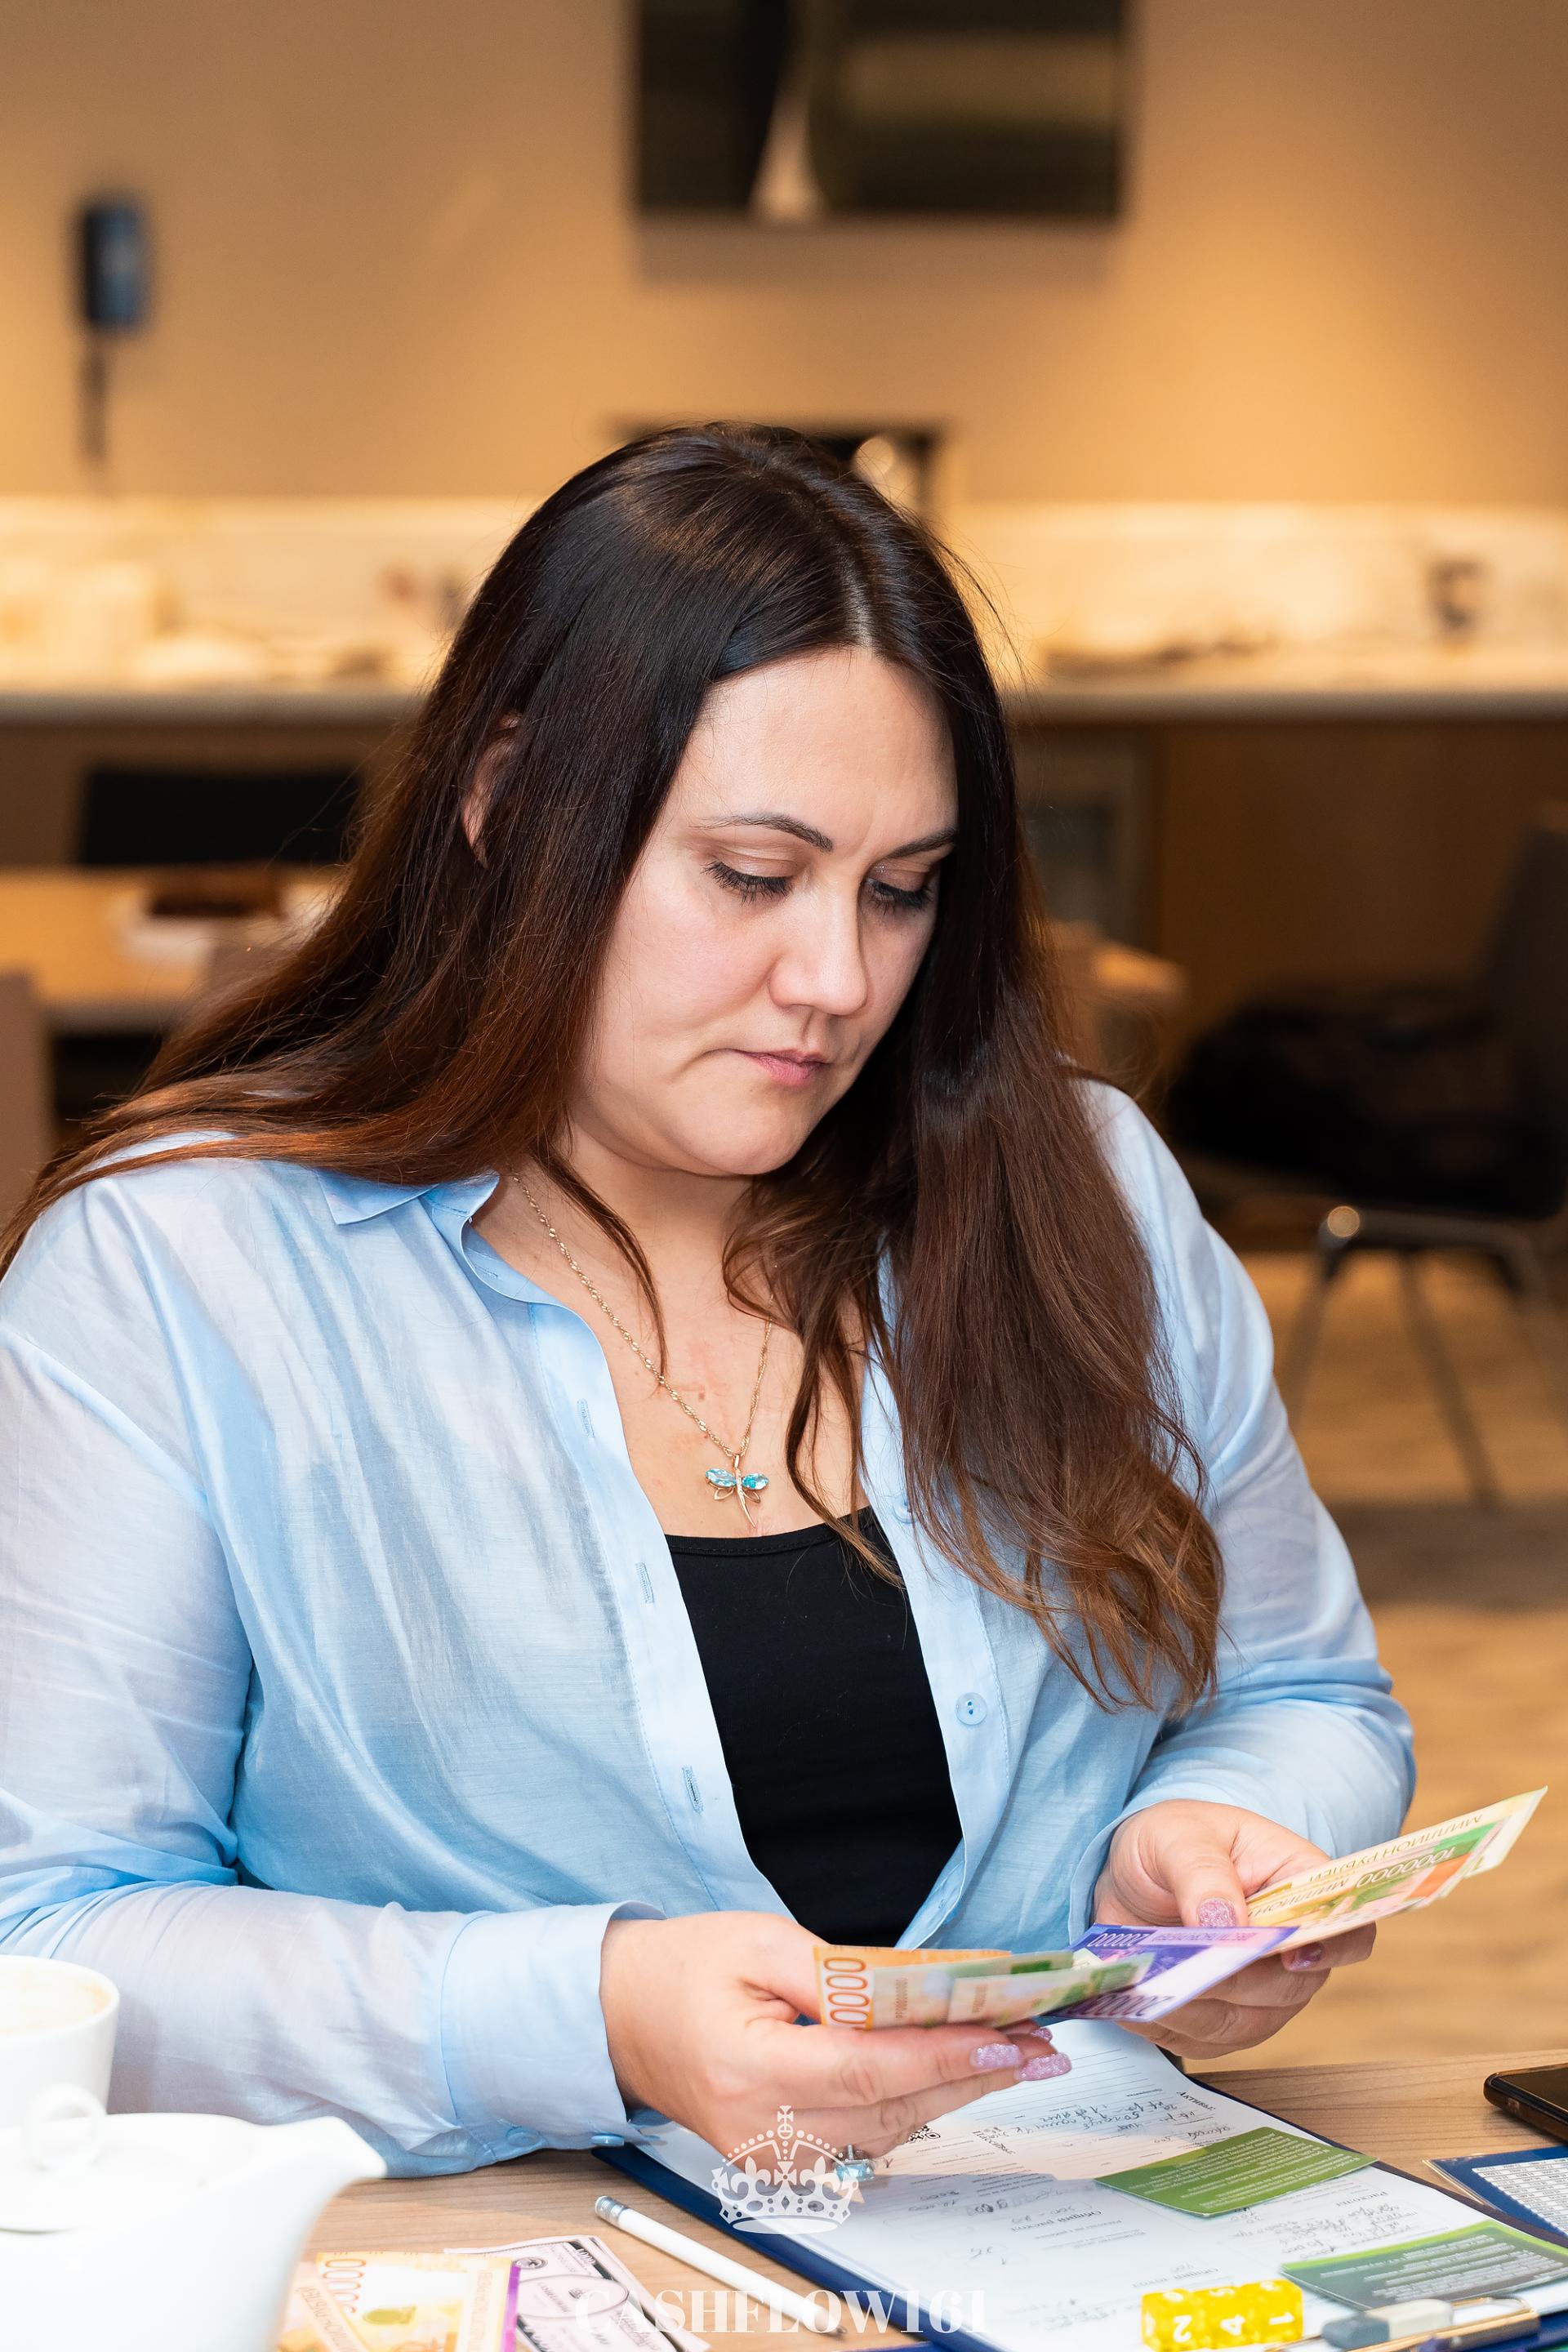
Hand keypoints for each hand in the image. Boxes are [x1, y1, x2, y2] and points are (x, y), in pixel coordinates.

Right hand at [599, 1911, 1065, 2157]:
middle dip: (968, 2075)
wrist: (622, 2014)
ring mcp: (769, 2157)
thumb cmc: (687, 1966)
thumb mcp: (761, 1941)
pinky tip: (954, 2074)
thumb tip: (920, 1993)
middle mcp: (760, 2130)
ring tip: (1013, 2054)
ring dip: (951, 2093)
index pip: (866, 2070)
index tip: (1003, 2036)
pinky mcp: (781, 2161)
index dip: (942, 2055)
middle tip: (1035, 2044)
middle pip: (888, 2109)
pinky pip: (863, 2136)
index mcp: (748, 2068)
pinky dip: (911, 2104)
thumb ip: (841, 1972)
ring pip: (885, 2130)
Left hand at [1093, 1800, 1374, 2062]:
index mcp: (1297, 1883)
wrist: (1130, 1875)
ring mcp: (1260, 1991)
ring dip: (1198, 2010)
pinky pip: (1204, 2042)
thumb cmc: (1169, 1842)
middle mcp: (1290, 1946)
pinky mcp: (1221, 2020)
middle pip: (1292, 1986)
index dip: (1332, 1946)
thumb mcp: (1178, 1835)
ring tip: (1153, 1987)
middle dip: (1238, 1981)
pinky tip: (1135, 2004)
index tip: (1291, 1954)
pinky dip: (1169, 2026)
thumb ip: (1202, 1872)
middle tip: (1190, 1968)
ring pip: (1247, 2023)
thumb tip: (1226, 1922)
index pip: (1345, 1925)